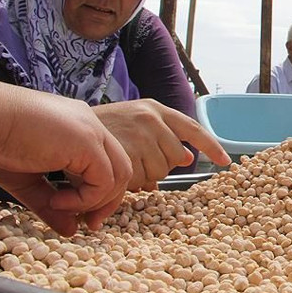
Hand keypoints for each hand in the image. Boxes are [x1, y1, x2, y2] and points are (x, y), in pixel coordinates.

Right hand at [0, 81, 131, 235]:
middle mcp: (91, 127)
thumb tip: (70, 230)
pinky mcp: (87, 141)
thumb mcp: (28, 180)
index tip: (84, 216)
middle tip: (89, 224)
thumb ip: (51, 203)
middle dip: (108, 201)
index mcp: (79, 130)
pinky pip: (104, 180)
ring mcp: (92, 131)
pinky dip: (86, 198)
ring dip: (95, 201)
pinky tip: (57, 199)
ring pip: (120, 175)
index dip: (101, 193)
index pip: (109, 163)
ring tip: (61, 206)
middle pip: (122, 169)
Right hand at [93, 99, 230, 190]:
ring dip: (145, 175)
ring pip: (160, 171)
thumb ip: (163, 138)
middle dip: (162, 166)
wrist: (66, 130)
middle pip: (177, 156)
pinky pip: (143, 179)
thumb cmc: (103, 130)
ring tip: (125, 162)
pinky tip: (119, 170)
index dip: (211, 146)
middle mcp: (151, 119)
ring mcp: (139, 135)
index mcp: (156, 109)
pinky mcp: (126, 153)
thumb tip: (186, 158)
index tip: (225, 161)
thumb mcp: (134, 124)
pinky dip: (133, 182)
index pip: (193, 129)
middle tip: (137, 160)